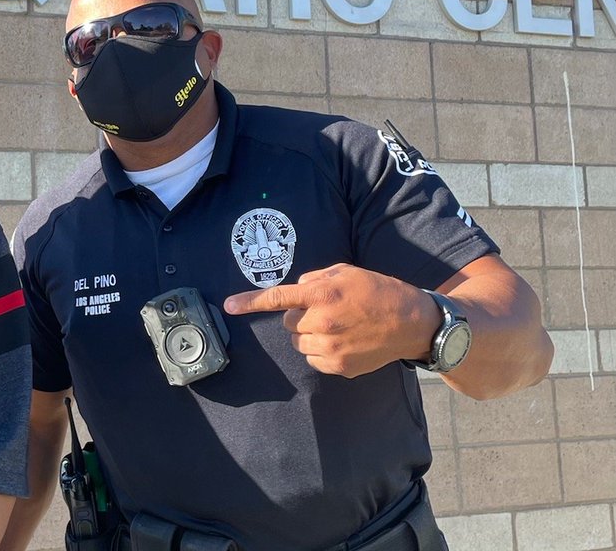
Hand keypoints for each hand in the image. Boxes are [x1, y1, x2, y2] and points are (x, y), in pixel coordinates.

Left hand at [224, 263, 439, 377]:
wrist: (412, 323)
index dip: (249, 302)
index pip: (277, 298)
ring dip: (309, 334)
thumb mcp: (345, 272)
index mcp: (322, 294)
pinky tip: (343, 341)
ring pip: (299, 342)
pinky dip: (320, 350)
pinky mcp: (339, 368)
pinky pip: (313, 359)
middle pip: (288, 322)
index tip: (228, 306)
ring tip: (337, 326)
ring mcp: (330, 349)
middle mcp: (322, 323)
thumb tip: (297, 289)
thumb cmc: (378, 291)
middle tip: (325, 310)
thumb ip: (315, 278)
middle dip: (300, 315)